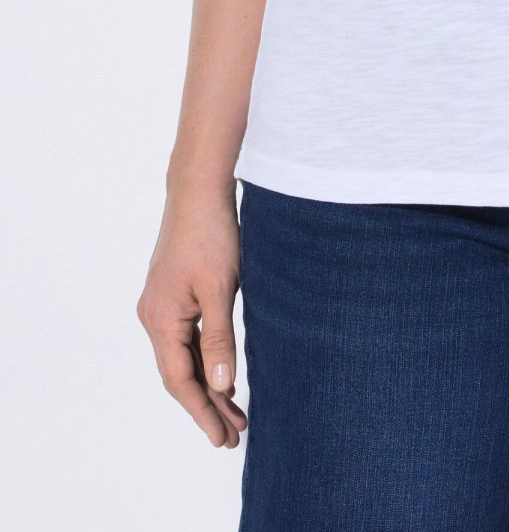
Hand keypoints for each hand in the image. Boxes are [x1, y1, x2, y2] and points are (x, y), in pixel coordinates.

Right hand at [136, 184, 247, 447]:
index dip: (202, 412)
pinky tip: (222, 374)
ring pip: (184, 358)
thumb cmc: (211, 236)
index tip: (222, 437)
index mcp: (160, 320)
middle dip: (206, 406)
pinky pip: (187, 339)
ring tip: (234, 413)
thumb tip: (222, 387)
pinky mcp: (173, 295)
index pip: (180, 381)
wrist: (199, 191)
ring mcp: (161, 306)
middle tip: (233, 435)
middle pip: (180, 374)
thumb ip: (220, 340)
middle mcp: (154, 317)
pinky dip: (205, 360)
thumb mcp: (220, 290)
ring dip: (207, 384)